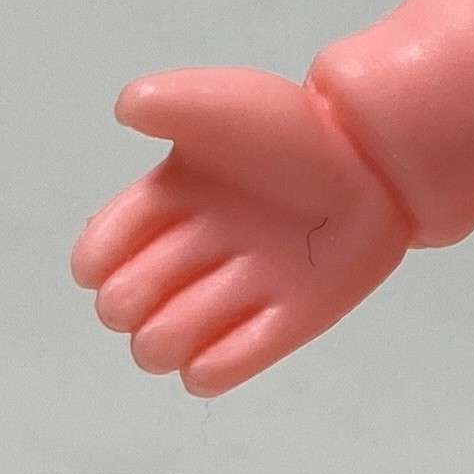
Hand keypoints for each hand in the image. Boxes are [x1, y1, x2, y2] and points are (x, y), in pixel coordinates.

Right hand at [71, 67, 409, 396]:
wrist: (376, 160)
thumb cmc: (295, 128)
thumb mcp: (223, 103)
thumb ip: (170, 101)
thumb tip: (124, 109)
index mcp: (167, 203)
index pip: (97, 254)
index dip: (96, 260)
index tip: (117, 249)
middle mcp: (194, 252)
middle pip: (123, 307)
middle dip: (127, 304)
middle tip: (169, 275)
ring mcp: (238, 291)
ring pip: (163, 345)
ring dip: (164, 340)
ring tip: (197, 311)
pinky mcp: (285, 324)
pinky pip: (223, 369)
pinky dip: (207, 371)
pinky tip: (211, 356)